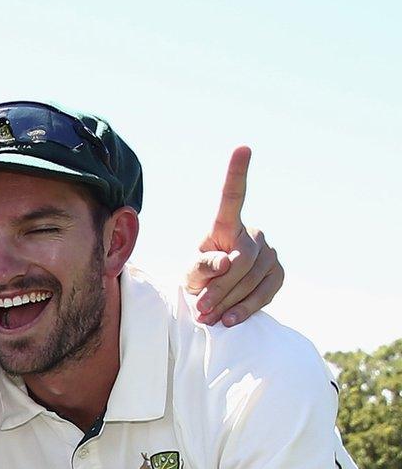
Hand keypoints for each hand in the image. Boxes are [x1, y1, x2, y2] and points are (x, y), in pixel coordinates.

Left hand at [185, 148, 282, 326]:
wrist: (213, 299)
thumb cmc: (197, 280)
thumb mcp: (190, 274)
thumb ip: (200, 268)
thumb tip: (225, 263)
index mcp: (225, 225)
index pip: (233, 197)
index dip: (237, 172)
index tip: (242, 148)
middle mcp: (252, 234)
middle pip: (241, 261)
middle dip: (220, 287)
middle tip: (200, 309)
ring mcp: (269, 252)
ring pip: (252, 279)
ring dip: (229, 301)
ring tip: (208, 318)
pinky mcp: (278, 273)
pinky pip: (267, 292)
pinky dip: (247, 307)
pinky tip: (230, 320)